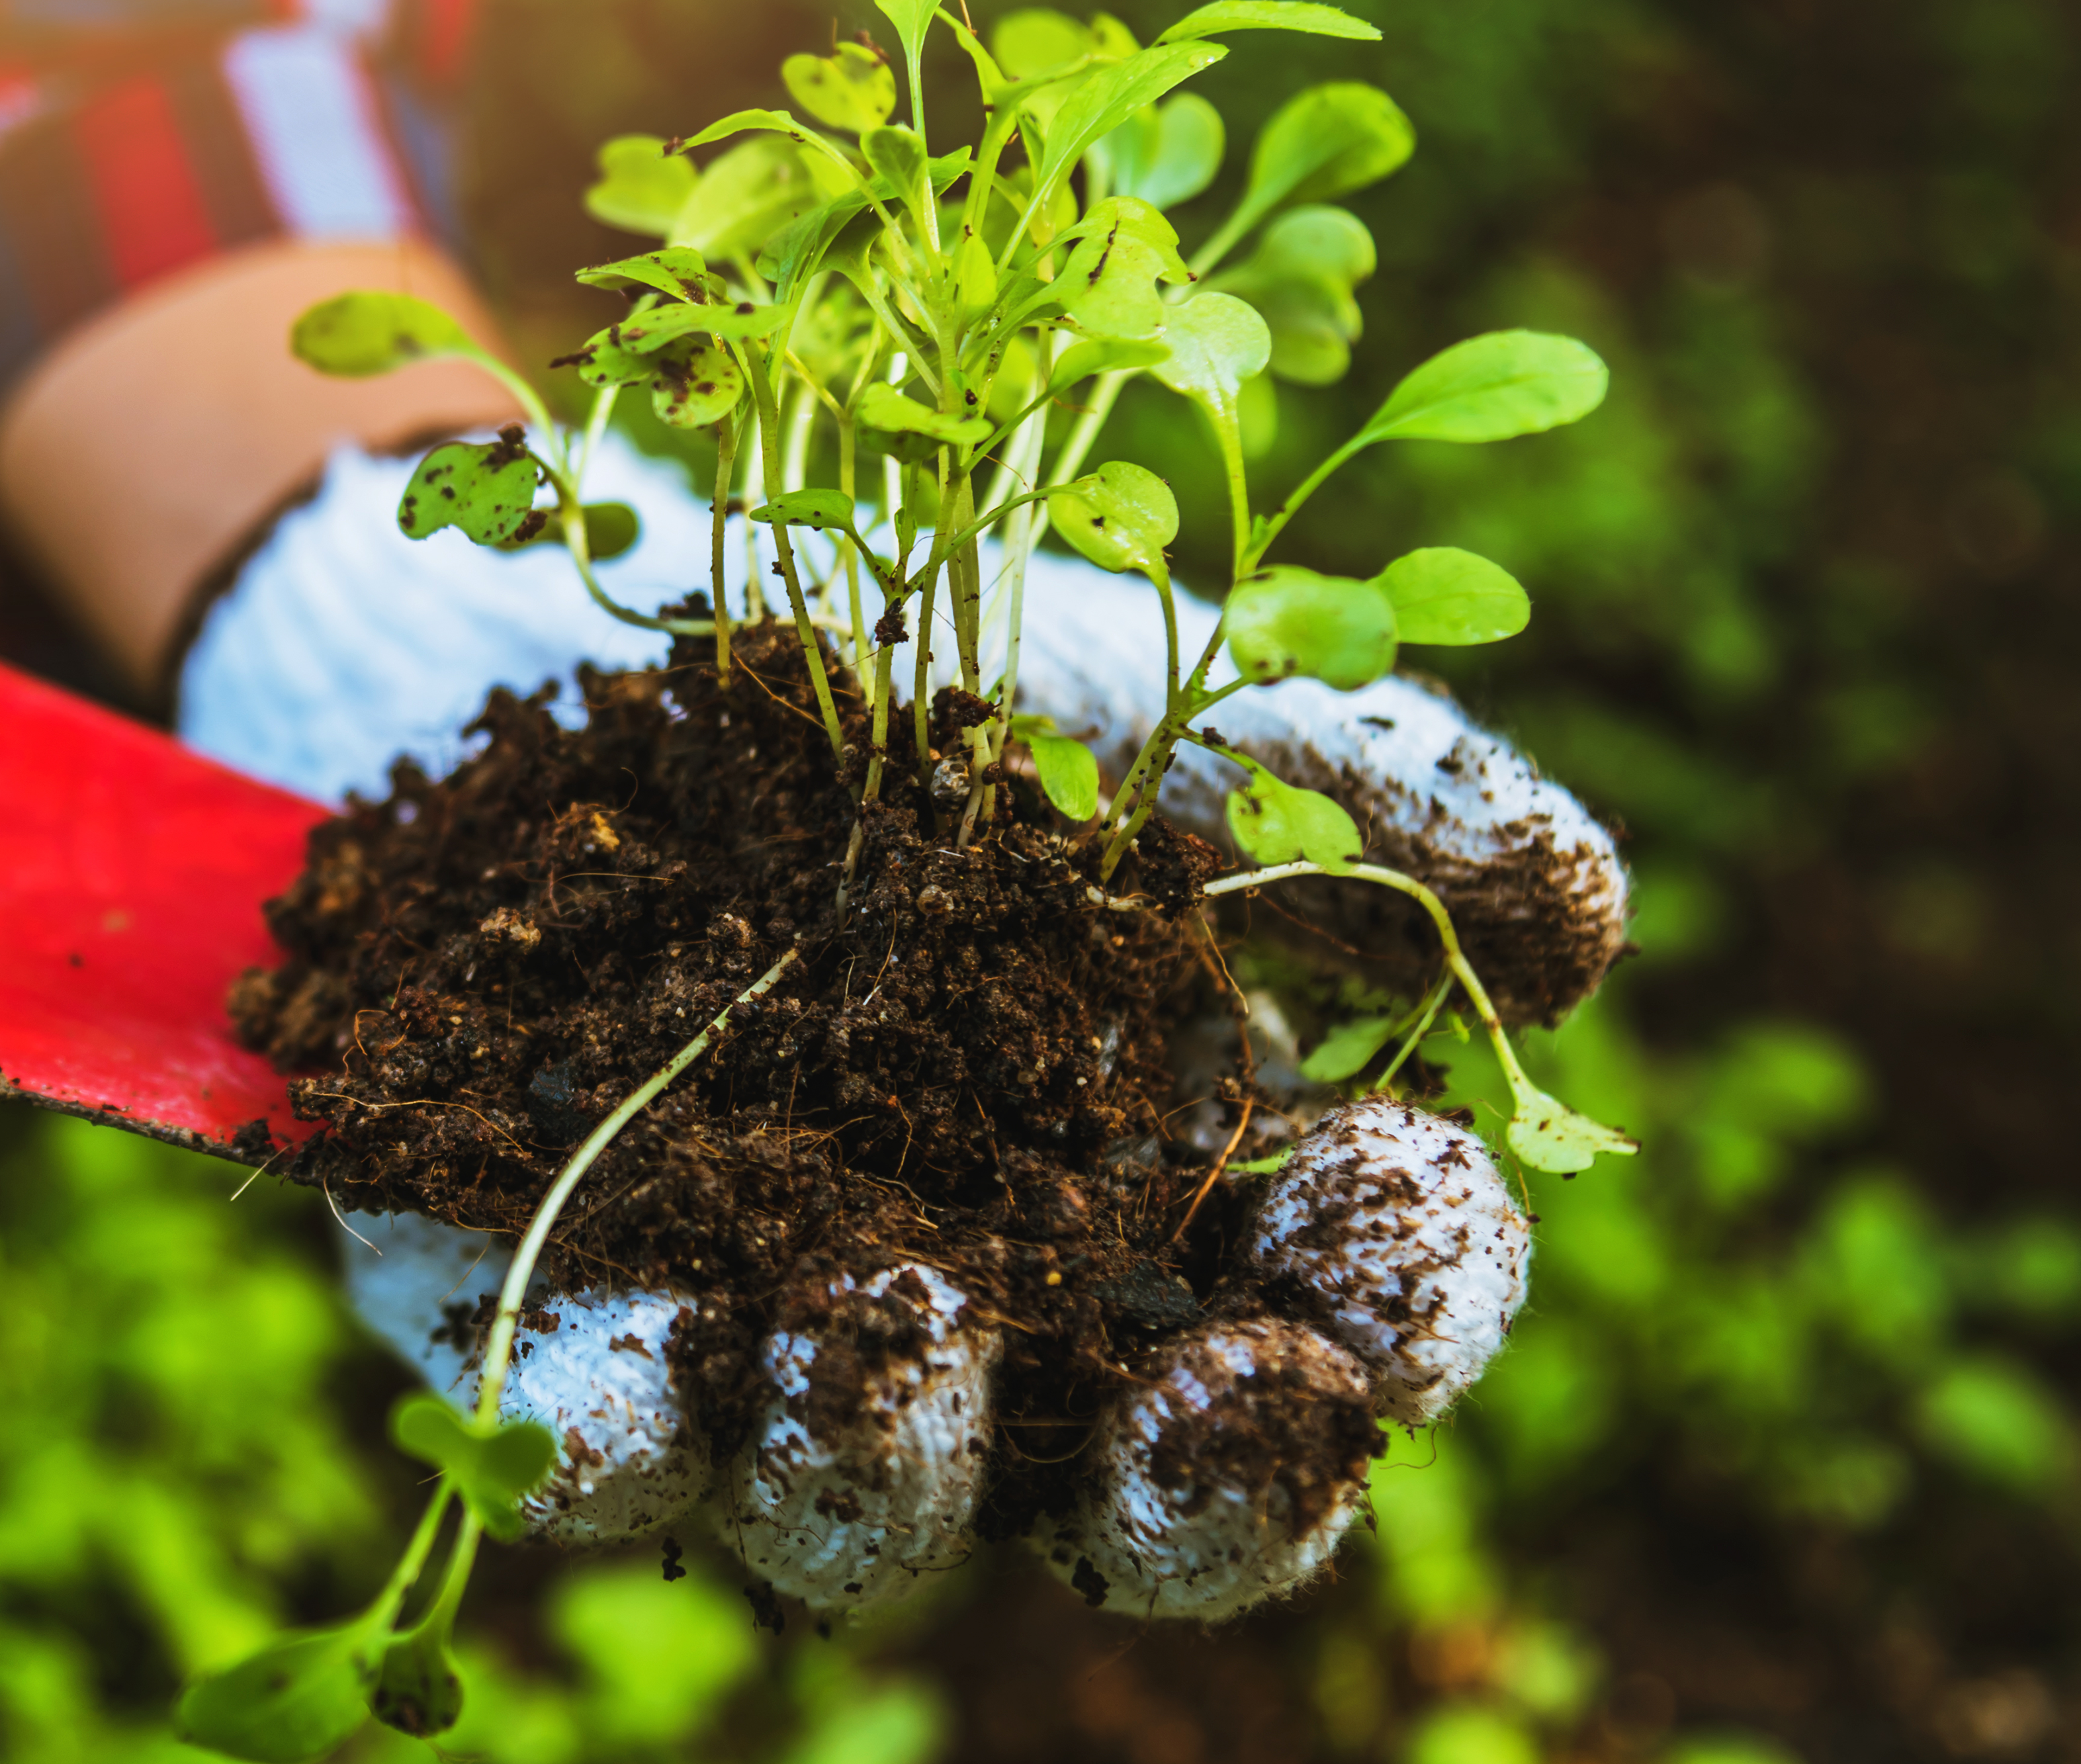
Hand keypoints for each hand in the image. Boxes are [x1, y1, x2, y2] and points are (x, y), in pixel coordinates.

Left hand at [179, 440, 1592, 1617]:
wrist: (558, 637)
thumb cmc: (887, 688)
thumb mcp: (1133, 697)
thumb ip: (1354, 794)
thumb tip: (1583, 925)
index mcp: (1184, 1190)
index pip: (1346, 1310)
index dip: (1405, 1288)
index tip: (1409, 1191)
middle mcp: (1007, 1320)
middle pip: (1144, 1495)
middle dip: (1210, 1484)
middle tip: (1226, 1412)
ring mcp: (777, 1353)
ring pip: (867, 1505)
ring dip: (892, 1442)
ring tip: (880, 1319)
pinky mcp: (566, 1335)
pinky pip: (595, 1440)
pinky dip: (607, 1429)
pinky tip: (602, 1390)